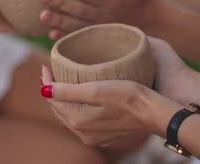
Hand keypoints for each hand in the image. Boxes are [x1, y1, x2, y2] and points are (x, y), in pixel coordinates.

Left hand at [40, 0, 165, 39]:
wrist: (151, 21)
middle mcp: (104, 15)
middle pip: (78, 9)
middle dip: (60, 3)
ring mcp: (100, 28)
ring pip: (76, 25)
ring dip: (58, 21)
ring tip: (42, 16)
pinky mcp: (97, 36)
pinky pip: (79, 37)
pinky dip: (65, 36)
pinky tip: (51, 33)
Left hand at [40, 38, 189, 145]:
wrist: (156, 112)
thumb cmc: (129, 96)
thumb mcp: (96, 89)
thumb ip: (68, 90)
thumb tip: (43, 89)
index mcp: (78, 121)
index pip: (52, 99)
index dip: (46, 80)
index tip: (45, 64)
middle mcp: (83, 133)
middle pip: (60, 108)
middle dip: (53, 89)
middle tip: (51, 71)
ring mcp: (95, 135)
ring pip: (70, 113)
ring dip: (65, 97)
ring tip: (63, 80)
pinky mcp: (106, 133)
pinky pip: (83, 118)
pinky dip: (77, 104)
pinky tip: (81, 93)